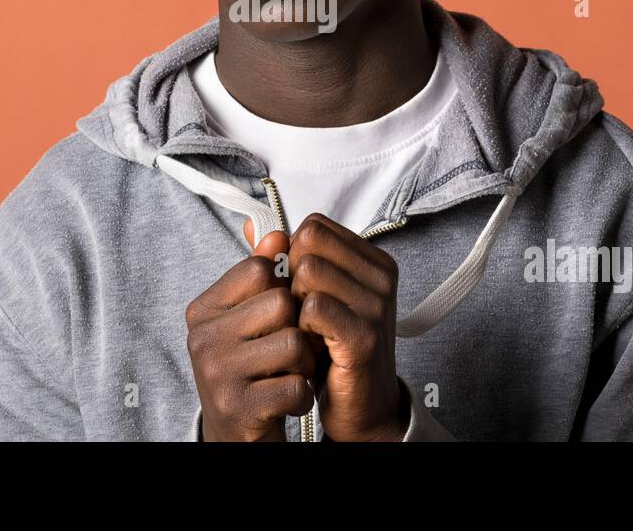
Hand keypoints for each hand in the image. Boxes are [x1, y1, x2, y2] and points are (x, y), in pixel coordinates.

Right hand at [185, 228, 316, 440]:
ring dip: (303, 364)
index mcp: (202, 310)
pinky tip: (285, 400)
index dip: (282, 290)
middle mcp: (202, 338)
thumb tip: (275, 232)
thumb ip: (260, 274)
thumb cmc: (248, 370)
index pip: (260, 269)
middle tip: (286, 352)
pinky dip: (301, 396)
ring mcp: (217, 374)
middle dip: (297, 329)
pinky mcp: (239, 408)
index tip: (274, 317)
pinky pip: (296, 386)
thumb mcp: (248, 319)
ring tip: (287, 374)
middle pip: (281, 304)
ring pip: (294, 344)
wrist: (237, 435)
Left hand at [285, 213, 409, 440]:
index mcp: (374, 262)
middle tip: (303, 311)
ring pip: (307, 271)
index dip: (295, 255)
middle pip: (309, 244)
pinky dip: (301, 326)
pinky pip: (313, 307)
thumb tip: (252, 225)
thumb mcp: (314, 296)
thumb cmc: (336, 351)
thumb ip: (284, 258)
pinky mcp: (363, 337)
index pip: (315, 227)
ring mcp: (376, 306)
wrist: (362, 408)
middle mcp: (381, 278)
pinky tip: (310, 344)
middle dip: (292, 276)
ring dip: (295, 303)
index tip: (302, 288)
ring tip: (307, 328)